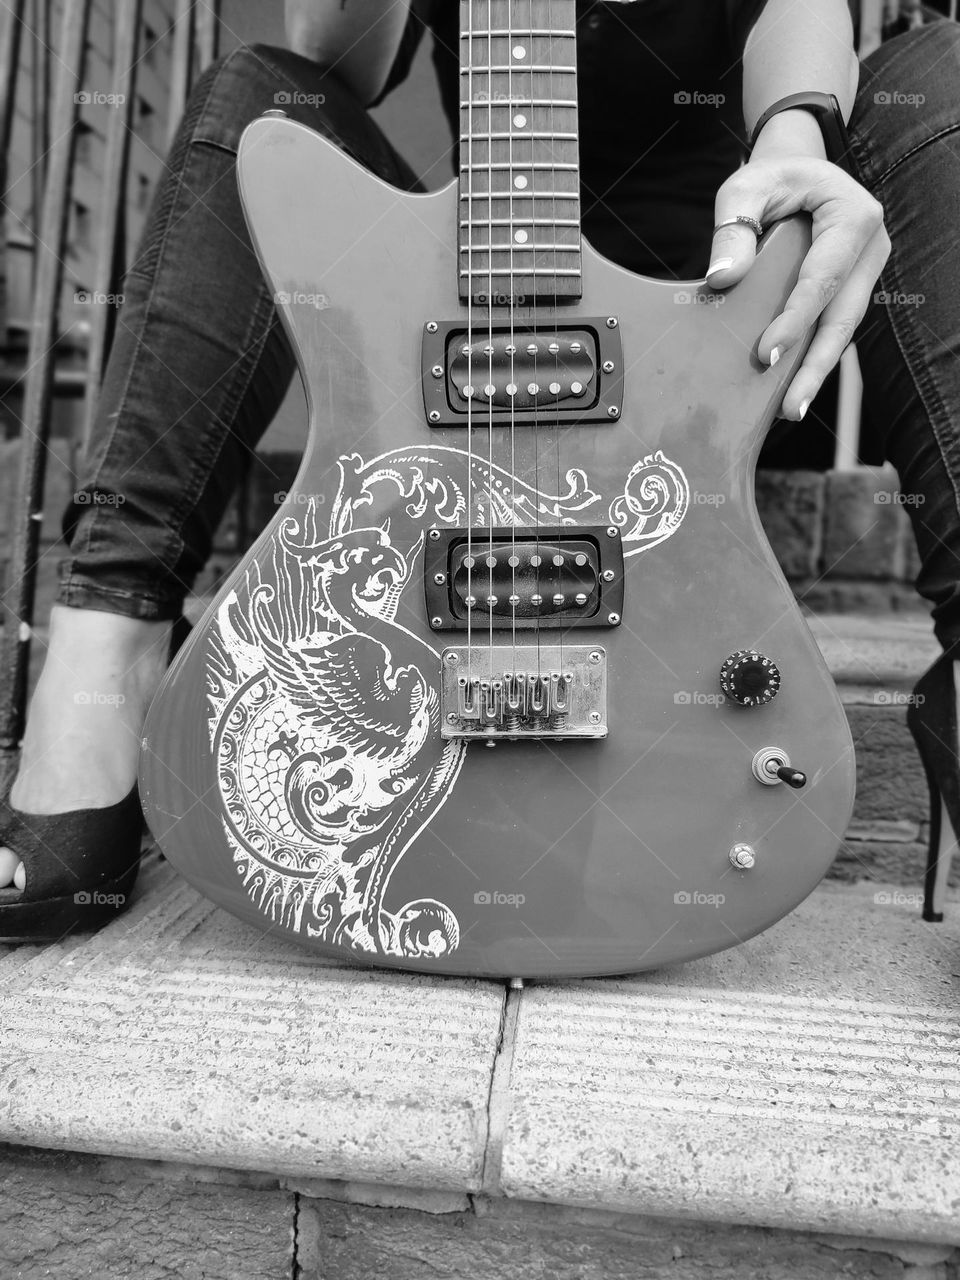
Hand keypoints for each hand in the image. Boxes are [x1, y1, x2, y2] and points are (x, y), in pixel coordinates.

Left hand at [704, 116, 889, 420]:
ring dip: (814, 371)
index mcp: (853, 218)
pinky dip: (810, 359)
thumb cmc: (772, 178)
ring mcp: (862, 275)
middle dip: (815, 366)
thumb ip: (733, 227)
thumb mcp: (745, 187)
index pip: (822, 279)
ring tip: (788, 409)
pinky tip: (787, 390)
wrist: (796, 172)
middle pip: (843, 318)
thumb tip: (722, 278)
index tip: (768, 353)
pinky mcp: (847, 293)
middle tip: (789, 408)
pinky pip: (830, 330)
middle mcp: (869, 251)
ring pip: (841, 331)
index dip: (796, 320)